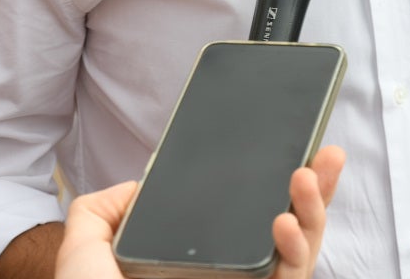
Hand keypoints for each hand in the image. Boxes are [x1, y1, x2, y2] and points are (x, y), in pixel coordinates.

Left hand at [57, 146, 344, 278]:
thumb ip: (101, 210)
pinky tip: (282, 223)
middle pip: (294, 229)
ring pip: (303, 255)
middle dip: (319, 189)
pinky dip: (295, 252)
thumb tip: (139, 187)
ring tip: (302, 179)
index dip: (278, 185)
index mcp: (202, 260)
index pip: (253, 216)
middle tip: (326, 153)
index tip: (296, 149)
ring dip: (313, 212)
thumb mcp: (84, 251)